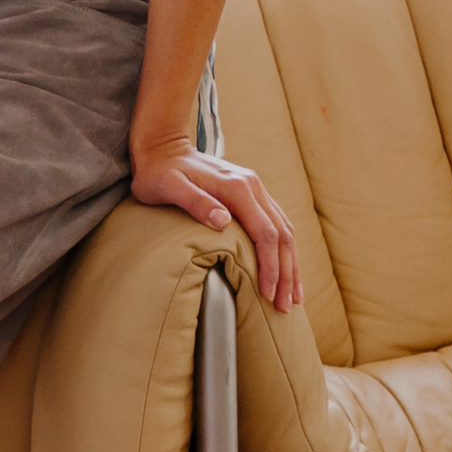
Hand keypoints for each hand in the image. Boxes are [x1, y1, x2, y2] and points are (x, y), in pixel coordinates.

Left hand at [131, 138, 299, 309]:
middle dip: (286, 273)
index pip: (265, 234)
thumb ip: (196, 202)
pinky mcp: (252, 193)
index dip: (270, 266)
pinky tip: (286, 269)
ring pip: (285, 230)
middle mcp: (253, 186)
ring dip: (291, 264)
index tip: (267, 294)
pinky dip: (285, 250)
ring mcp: (255, 188)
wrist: (163, 146)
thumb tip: (223, 222)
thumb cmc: (159, 172)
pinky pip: (277, 224)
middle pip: (282, 235)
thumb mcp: (169, 187)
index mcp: (237, 188)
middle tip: (284, 306)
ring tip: (293, 296)